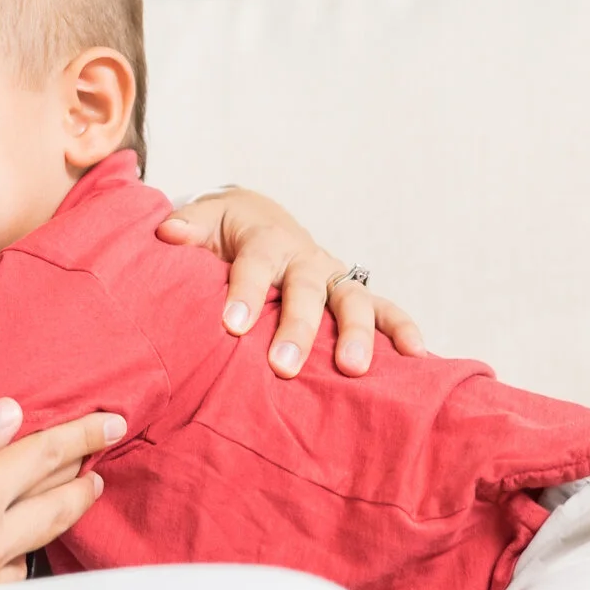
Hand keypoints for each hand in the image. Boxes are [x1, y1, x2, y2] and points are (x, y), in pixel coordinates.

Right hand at [0, 398, 117, 589]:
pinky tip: (17, 557)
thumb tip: (11, 415)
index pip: (44, 455)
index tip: (112, 422)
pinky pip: (6, 584)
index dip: (82, 435)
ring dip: (57, 521)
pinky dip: (20, 563)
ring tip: (69, 504)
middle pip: (55, 504)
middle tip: (102, 466)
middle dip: (83, 481)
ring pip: (36, 546)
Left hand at [158, 187, 426, 377]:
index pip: (254, 266)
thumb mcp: (207, 220)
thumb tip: (169, 232)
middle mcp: (305, 259)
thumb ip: (189, 228)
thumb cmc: (228, 230)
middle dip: (297, 327)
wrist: (263, 220)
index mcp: (265, 242)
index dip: (245, 293)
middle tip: (282, 365)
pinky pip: (386, 311)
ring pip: (352, 301)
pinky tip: (420, 358)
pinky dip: (404, 330)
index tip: (232, 325)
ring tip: (353, 369)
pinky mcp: (354, 295)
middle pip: (306, 290)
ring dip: (357, 334)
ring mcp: (334, 278)